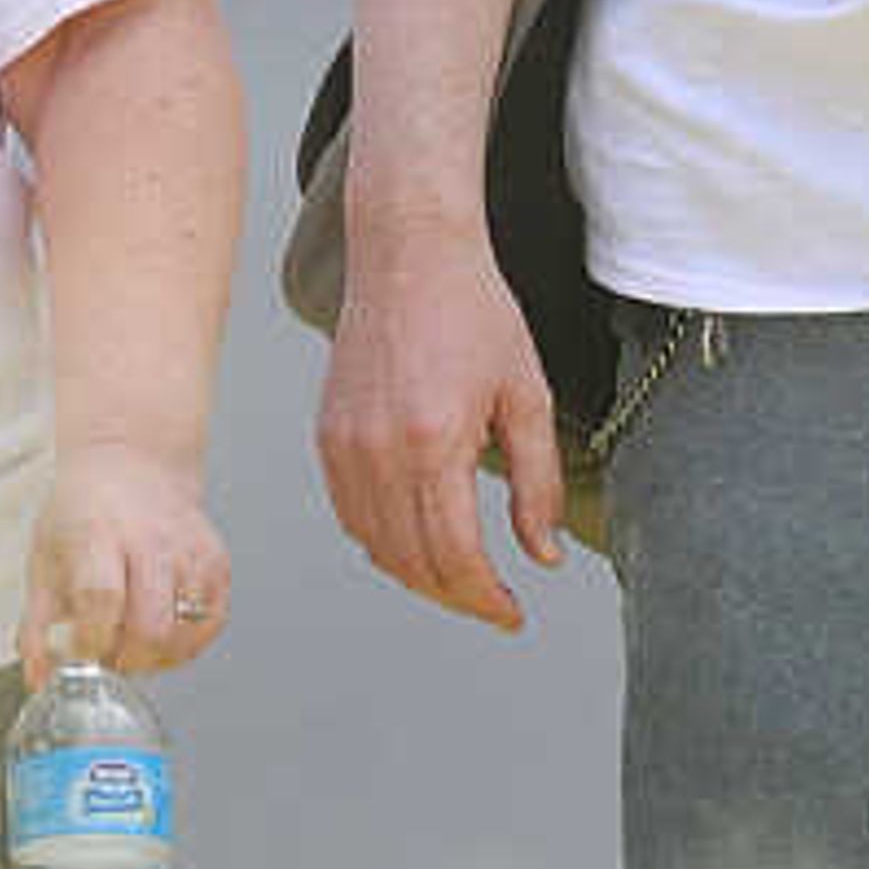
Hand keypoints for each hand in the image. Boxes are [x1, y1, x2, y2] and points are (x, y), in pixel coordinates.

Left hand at [21, 445, 230, 680]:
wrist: (132, 464)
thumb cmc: (85, 513)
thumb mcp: (44, 559)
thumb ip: (37, 625)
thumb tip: (40, 677)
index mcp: (99, 534)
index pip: (102, 598)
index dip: (93, 640)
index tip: (82, 656)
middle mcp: (150, 540)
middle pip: (151, 624)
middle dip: (128, 658)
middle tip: (110, 655)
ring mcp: (189, 551)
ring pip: (184, 631)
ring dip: (157, 655)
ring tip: (133, 642)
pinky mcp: (217, 562)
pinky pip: (211, 623)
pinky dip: (186, 643)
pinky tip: (163, 633)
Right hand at [315, 219, 567, 632]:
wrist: (408, 254)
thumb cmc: (473, 312)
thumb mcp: (526, 396)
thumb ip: (536, 483)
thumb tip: (541, 555)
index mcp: (434, 442)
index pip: (455, 557)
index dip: (486, 600)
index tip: (512, 614)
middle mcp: (379, 452)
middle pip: (413, 564)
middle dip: (458, 597)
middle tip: (494, 604)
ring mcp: (345, 447)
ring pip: (377, 548)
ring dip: (420, 577)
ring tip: (461, 580)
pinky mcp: (327, 437)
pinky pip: (351, 516)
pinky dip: (383, 543)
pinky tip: (416, 541)